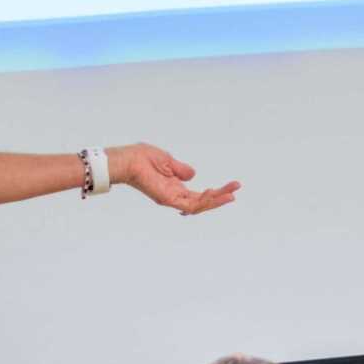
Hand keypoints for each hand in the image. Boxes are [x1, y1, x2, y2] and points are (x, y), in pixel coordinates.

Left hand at [108, 143, 239, 215]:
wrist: (128, 160)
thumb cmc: (141, 158)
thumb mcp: (168, 161)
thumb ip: (181, 169)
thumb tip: (193, 174)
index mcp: (174, 187)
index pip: (199, 194)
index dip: (215, 192)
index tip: (231, 186)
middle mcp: (174, 195)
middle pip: (202, 202)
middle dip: (220, 197)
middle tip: (236, 190)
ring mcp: (171, 199)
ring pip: (199, 205)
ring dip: (216, 200)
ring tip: (231, 193)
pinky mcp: (167, 199)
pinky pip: (189, 204)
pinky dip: (202, 200)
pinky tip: (213, 192)